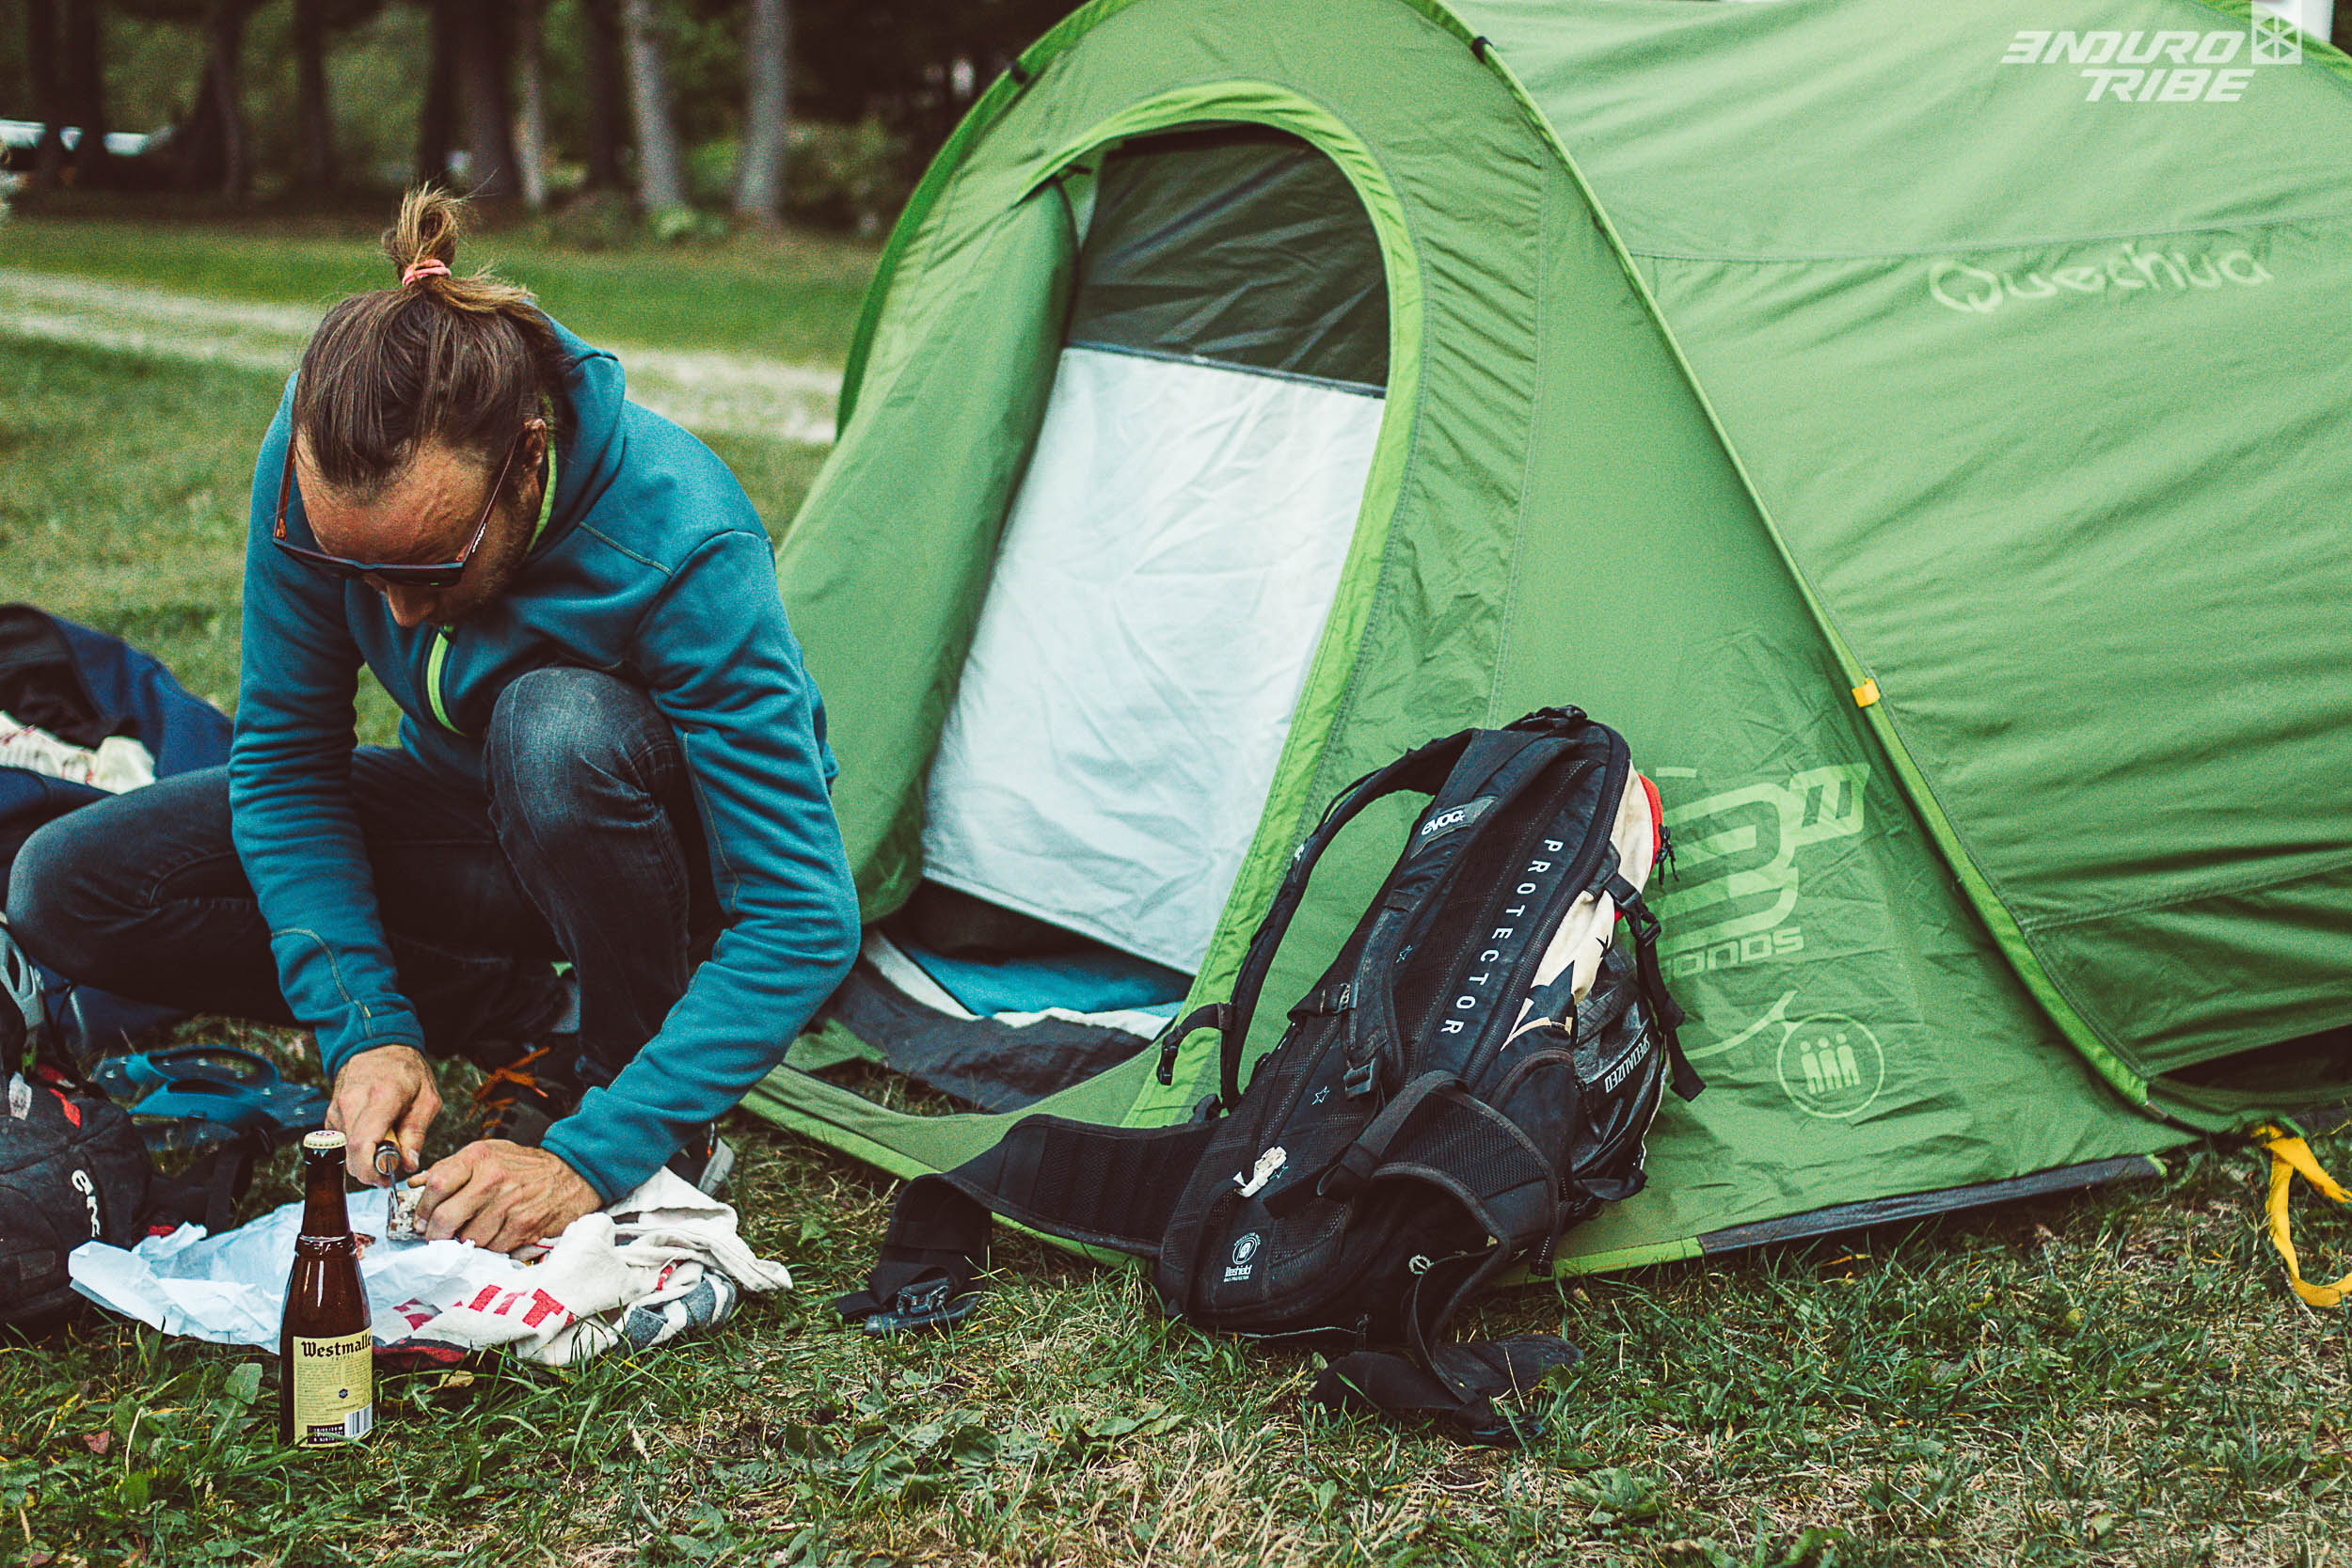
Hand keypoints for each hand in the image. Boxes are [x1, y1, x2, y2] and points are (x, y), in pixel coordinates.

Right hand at [326, 1044, 439, 1185]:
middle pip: (353, 1155)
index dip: (374, 1170)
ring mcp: (337, 1109)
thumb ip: (417, 1133)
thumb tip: (408, 1164)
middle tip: (392, 1170)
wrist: (378, 1048)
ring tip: (387, 1145)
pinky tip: (374, 1135)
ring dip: (366, 1158)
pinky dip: (358, 1148)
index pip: (364, 1144)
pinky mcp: (330, 1116)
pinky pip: (342, 1143)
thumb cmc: (407, 1072)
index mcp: (380, 1097)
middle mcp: (352, 1103)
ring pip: (346, 1152)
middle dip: (372, 1171)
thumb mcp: (427, 1099)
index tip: (389, 1178)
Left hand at [413, 1140, 599, 1254]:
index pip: (437, 1183)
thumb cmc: (525, 1167)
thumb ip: (450, 1168)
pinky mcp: (524, 1224)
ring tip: (474, 1234)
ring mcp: (510, 1203)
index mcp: (479, 1157)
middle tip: (438, 1239)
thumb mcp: (488, 1154)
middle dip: (437, 1235)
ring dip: (467, 1243)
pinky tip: (497, 1236)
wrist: (573, 1175)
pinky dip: (491, 1247)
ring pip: (469, 1237)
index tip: (422, 1221)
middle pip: (446, 1216)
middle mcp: (493, 1177)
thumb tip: (414, 1186)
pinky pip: (493, 1247)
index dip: (423, 1208)